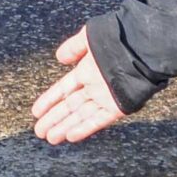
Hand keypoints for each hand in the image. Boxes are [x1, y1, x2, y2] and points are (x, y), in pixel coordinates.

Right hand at [32, 28, 126, 143]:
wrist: (141, 47)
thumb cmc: (116, 39)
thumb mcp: (89, 37)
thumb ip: (73, 47)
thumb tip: (59, 57)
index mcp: (87, 70)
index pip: (64, 89)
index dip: (49, 100)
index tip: (36, 111)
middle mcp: (94, 86)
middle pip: (70, 107)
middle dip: (53, 119)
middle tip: (39, 132)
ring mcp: (105, 98)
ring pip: (80, 116)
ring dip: (64, 127)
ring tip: (50, 138)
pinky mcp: (117, 107)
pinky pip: (98, 120)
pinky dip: (84, 128)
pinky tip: (70, 136)